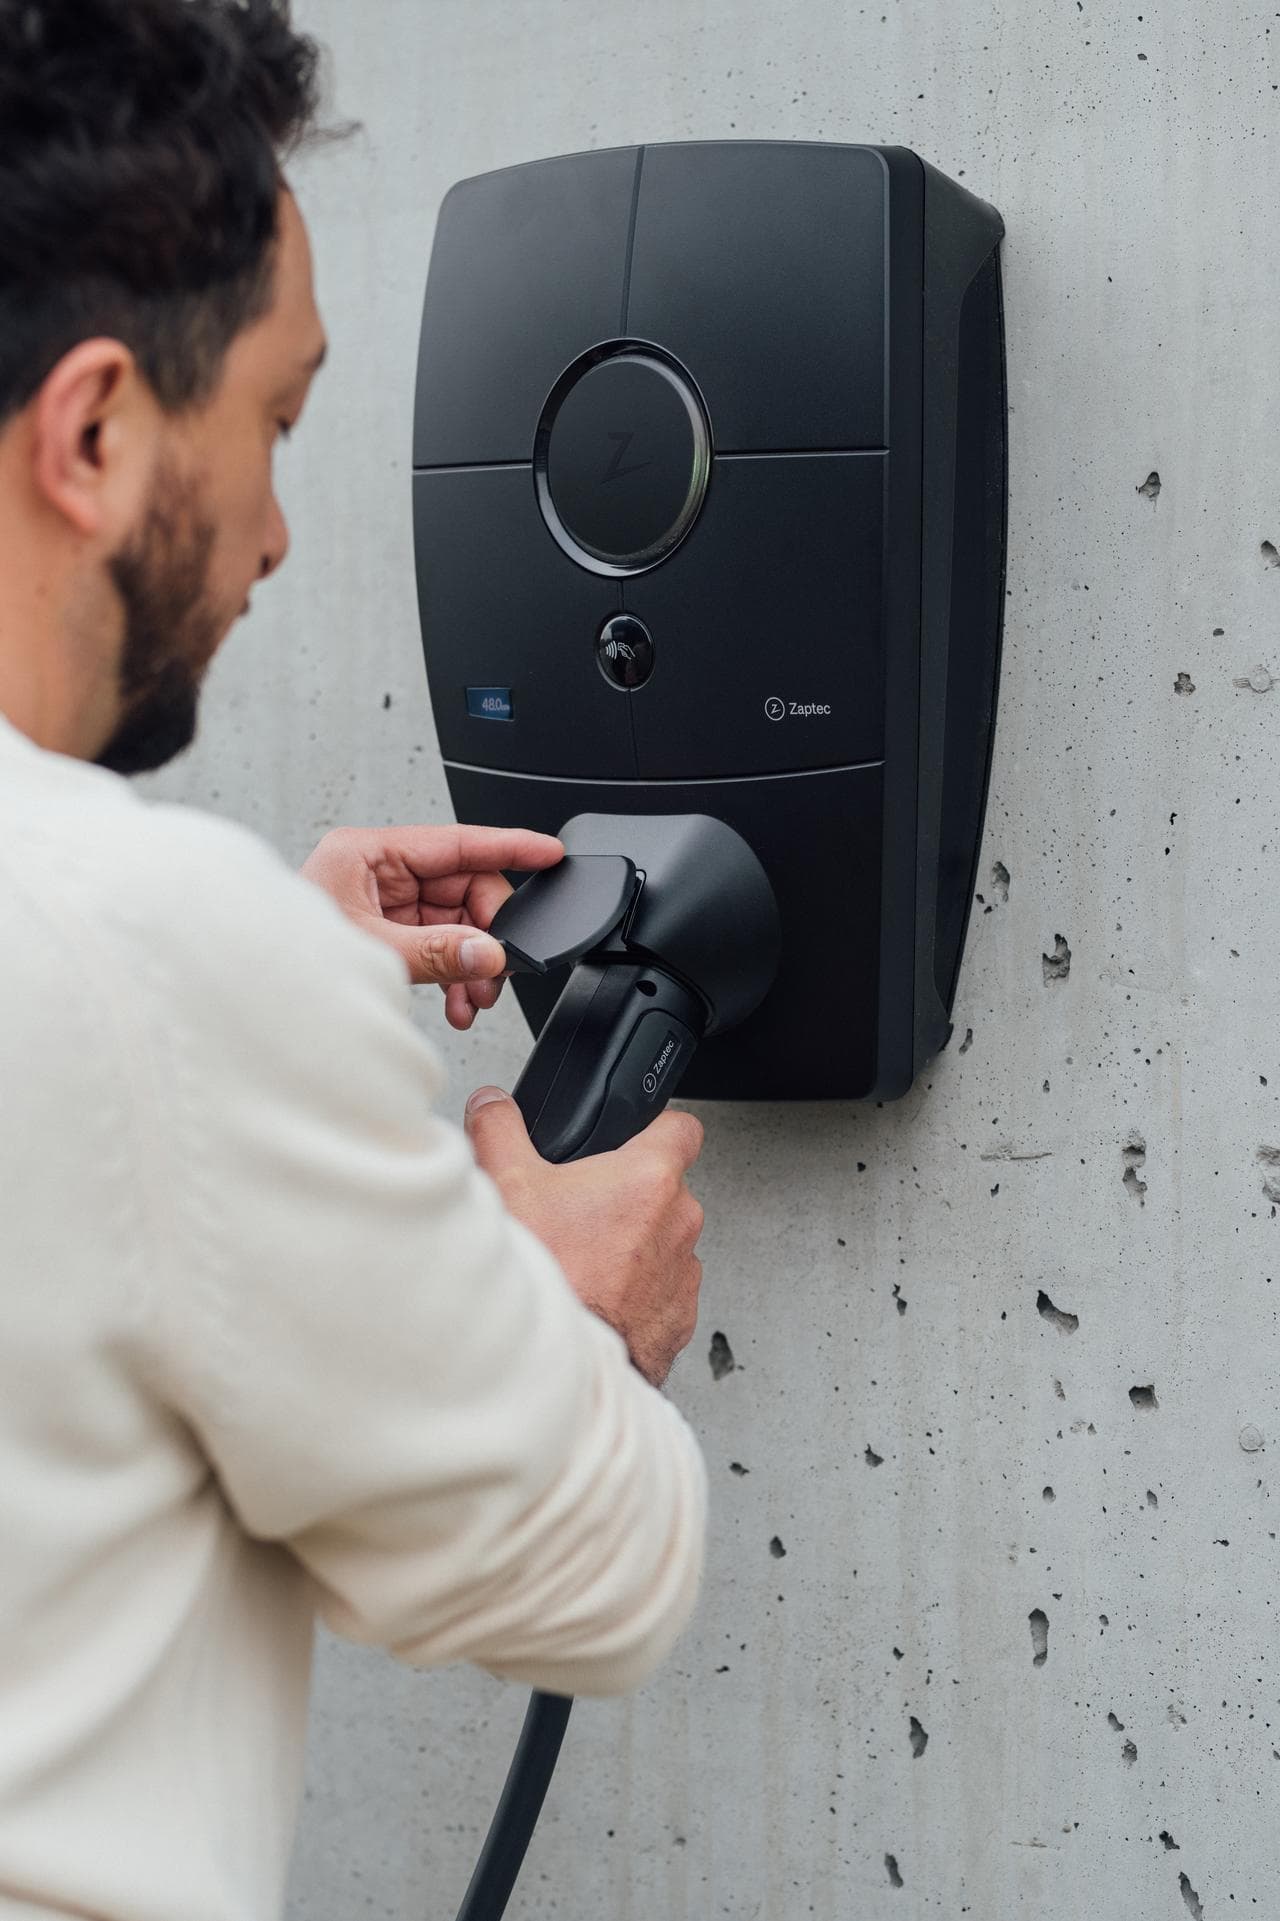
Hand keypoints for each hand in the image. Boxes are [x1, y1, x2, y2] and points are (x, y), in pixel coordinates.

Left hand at [301, 825, 562, 1029]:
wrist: (253, 996)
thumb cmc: (284, 960)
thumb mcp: (373, 951)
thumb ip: (438, 951)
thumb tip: (488, 952)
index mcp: (367, 853)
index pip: (456, 841)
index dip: (509, 846)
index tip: (549, 852)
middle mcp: (378, 872)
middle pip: (463, 889)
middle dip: (486, 935)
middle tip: (496, 970)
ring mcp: (383, 902)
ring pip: (455, 923)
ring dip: (471, 964)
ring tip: (473, 999)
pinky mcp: (386, 931)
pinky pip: (439, 946)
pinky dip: (453, 975)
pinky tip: (456, 1002)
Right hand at [465, 1087, 705, 1386]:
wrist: (550, 1362)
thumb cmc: (541, 1278)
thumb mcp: (505, 1183)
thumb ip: (500, 1129)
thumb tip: (492, 1105)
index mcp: (649, 1179)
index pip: (682, 1129)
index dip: (658, 1128)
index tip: (639, 1137)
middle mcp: (679, 1224)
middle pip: (665, 1190)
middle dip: (628, 1196)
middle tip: (581, 1211)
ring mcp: (682, 1276)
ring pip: (664, 1244)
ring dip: (634, 1247)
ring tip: (583, 1260)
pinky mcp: (677, 1321)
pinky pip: (661, 1293)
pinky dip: (635, 1294)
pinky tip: (594, 1296)